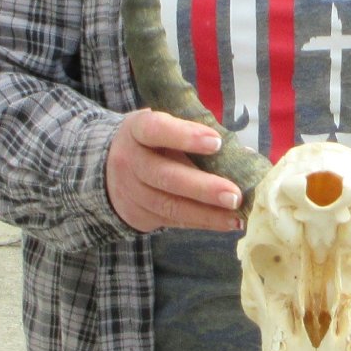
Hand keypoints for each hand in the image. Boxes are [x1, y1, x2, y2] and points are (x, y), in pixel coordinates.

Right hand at [105, 109, 242, 232]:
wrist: (107, 169)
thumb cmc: (152, 142)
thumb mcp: (165, 127)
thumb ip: (197, 135)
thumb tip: (243, 155)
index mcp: (137, 130)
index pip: (156, 130)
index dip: (185, 136)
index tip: (217, 142)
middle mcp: (130, 161)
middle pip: (166, 176)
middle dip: (203, 187)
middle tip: (234, 195)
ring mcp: (131, 192)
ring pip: (170, 205)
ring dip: (207, 213)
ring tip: (237, 216)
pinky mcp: (138, 215)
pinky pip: (172, 221)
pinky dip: (202, 222)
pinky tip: (226, 223)